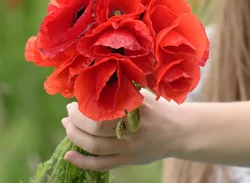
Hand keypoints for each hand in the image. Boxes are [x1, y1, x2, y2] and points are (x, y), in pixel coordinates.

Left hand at [62, 88, 185, 170]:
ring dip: (75, 137)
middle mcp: (133, 130)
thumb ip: (123, 92)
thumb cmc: (159, 110)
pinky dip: (82, 161)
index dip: (83, 108)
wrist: (181, 131)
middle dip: (76, 121)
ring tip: (68, 127)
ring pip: (95, 147)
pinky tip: (69, 155)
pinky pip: (101, 165)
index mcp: (137, 109)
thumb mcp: (145, 96)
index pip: (103, 110)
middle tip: (69, 113)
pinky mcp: (129, 160)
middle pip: (96, 130)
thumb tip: (93, 84)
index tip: (76, 101)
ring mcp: (130, 148)